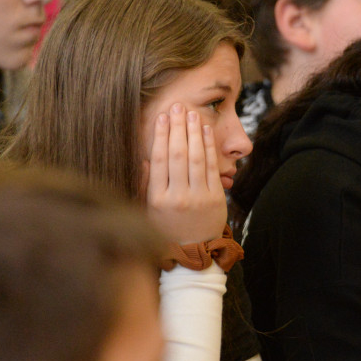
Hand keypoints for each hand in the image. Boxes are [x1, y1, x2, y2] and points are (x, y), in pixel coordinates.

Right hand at [144, 103, 225, 244]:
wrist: (193, 253)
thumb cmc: (166, 229)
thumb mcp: (147, 211)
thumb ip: (145, 185)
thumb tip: (144, 158)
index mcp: (157, 199)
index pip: (158, 160)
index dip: (160, 136)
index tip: (161, 117)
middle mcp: (177, 197)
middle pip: (177, 155)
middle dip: (177, 128)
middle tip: (176, 107)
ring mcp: (198, 197)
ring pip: (196, 158)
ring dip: (194, 133)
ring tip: (192, 113)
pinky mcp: (215, 198)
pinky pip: (212, 167)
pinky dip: (209, 147)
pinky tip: (205, 131)